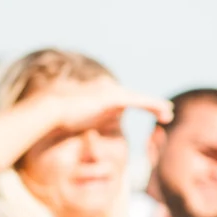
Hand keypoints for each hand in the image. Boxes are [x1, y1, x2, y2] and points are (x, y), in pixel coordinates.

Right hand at [30, 75, 170, 138]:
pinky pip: (139, 101)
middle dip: (149, 104)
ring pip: (139, 98)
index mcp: (97, 92)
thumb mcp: (71, 119)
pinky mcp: (113, 98)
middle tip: (165, 112)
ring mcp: (109, 91)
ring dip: (155, 105)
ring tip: (168, 114)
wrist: (48, 110)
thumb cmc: (55, 117)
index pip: (121, 97)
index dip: (134, 103)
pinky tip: (165, 111)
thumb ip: (80, 120)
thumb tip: (78, 127)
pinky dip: (153, 105)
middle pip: (133, 96)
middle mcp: (105, 88)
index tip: (145, 110)